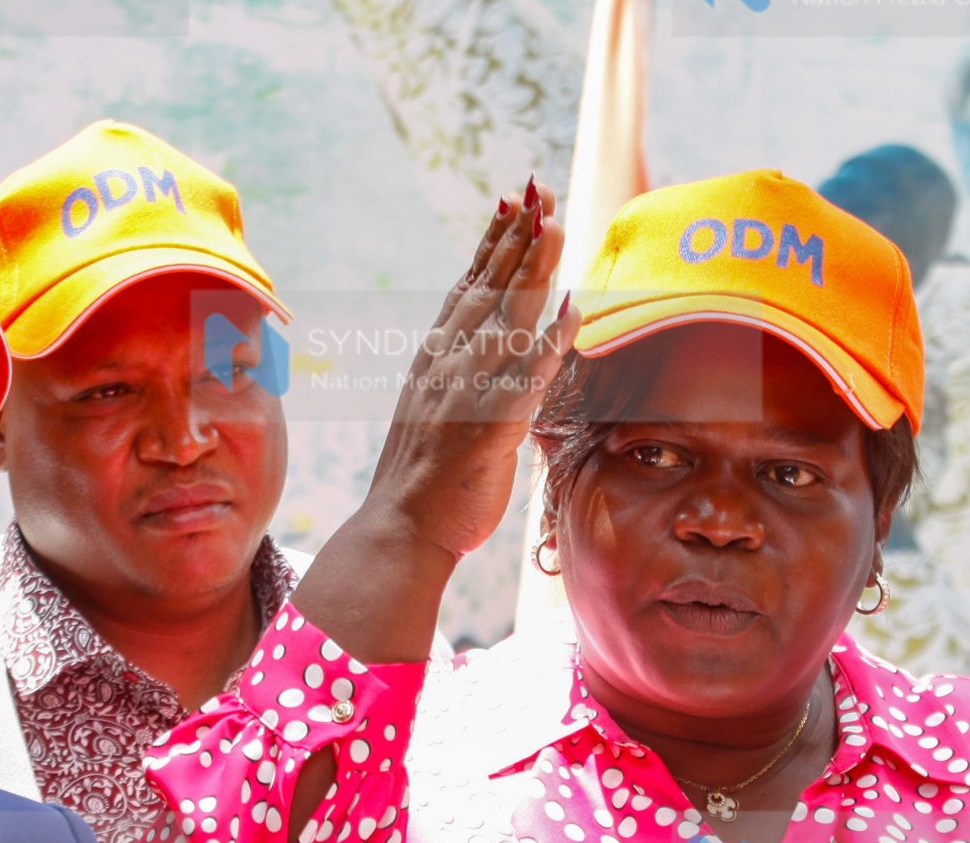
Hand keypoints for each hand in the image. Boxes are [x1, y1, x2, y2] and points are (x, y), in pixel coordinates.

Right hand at [297, 180, 576, 664]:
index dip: (491, 245)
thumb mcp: (431, 418)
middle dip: (514, 235)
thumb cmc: (420, 487)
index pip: (466, 289)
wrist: (398, 529)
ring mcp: (468, 391)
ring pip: (506, 315)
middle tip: (537, 187)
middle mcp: (448, 365)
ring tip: (554, 220)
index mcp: (433, 361)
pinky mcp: (492, 423)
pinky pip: (529, 372)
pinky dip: (551, 337)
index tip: (510, 203)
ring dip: (532, 266)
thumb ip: (455, 384)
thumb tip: (478, 364)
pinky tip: (571, 304)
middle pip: (488, 287)